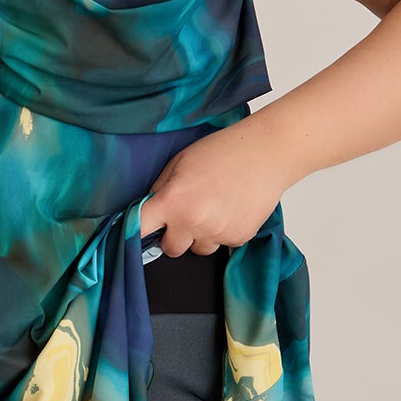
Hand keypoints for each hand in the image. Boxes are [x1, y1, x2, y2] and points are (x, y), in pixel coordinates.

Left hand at [140, 121, 288, 256]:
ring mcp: (217, 233)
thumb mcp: (180, 162)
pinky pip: (222, 244)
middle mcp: (192, 222)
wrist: (265, 154)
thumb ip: (161, 188)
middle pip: (171, 249)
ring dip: (200, 235)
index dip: (135, 231)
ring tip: (213, 208)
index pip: (140, 229)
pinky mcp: (238, 238)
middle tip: (186, 213)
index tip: (136, 232)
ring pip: (199, 249)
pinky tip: (231, 208)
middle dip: (174, 235)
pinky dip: (223, 231)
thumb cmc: (223, 151)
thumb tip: (150, 209)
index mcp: (173, 201)